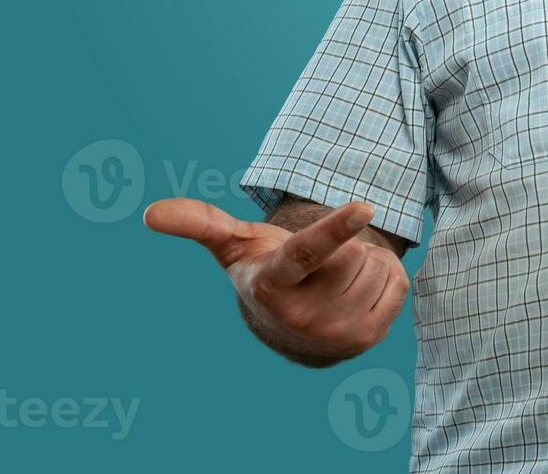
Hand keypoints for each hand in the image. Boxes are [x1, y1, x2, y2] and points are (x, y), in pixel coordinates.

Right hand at [143, 197, 409, 358]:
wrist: (294, 330)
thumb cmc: (266, 272)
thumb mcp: (235, 247)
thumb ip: (200, 224)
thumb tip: (149, 213)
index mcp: (272, 286)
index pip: (309, 252)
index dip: (336, 228)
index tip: (365, 206)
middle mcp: (305, 316)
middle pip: (355, 251)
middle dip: (344, 247)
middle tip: (320, 266)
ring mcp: (339, 333)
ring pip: (378, 265)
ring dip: (364, 263)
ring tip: (335, 279)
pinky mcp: (369, 340)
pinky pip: (398, 283)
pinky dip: (384, 278)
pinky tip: (356, 293)